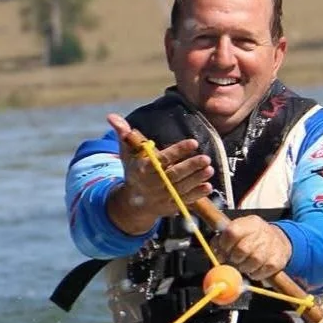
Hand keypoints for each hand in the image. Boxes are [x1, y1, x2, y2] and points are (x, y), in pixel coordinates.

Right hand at [105, 113, 213, 234]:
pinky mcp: (170, 207)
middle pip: (174, 175)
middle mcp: (153, 184)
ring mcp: (162, 197)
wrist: (133, 203)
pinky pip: (185, 201)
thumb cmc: (133, 172)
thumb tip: (112, 116)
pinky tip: (208, 186)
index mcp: (143, 169)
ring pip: (182, 188)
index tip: (193, 142)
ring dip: (197, 179)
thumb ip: (124, 135)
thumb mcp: (127, 154)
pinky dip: (197, 195)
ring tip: (209, 169)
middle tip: (206, 158)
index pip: (162, 159)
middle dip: (191, 167)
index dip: (178, 151)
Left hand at [213, 214, 292, 281]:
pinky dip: (256, 274)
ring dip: (245, 267)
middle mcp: (262, 231)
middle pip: (243, 249)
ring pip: (254, 260)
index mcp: (249, 223)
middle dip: (235, 259)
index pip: (232, 232)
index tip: (223, 251)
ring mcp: (272, 245)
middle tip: (234, 261)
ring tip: (244, 266)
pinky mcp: (279, 260)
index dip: (224, 244)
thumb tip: (217, 256)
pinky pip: (264, 271)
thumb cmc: (250, 239)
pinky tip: (254, 270)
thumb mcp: (237, 233)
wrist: (277, 241)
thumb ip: (221, 242)